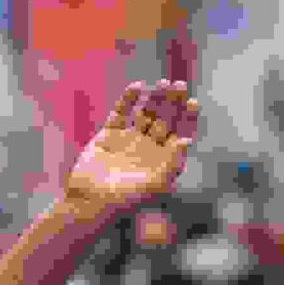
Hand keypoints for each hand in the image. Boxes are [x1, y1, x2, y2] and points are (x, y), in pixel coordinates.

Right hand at [63, 82, 199, 220]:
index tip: (193, 103)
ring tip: (162, 83)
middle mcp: (148, 148)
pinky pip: (121, 111)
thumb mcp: (154, 185)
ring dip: (154, 98)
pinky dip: (128, 98)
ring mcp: (129, 139)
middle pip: (165, 119)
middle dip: (173, 103)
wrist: (90, 201)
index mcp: (163, 160)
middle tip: (180, 86)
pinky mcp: (110, 133)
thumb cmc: (125, 199)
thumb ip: (171, 164)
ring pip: (145, 112)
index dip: (187, 119)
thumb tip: (187, 141)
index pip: (180, 134)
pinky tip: (138, 86)